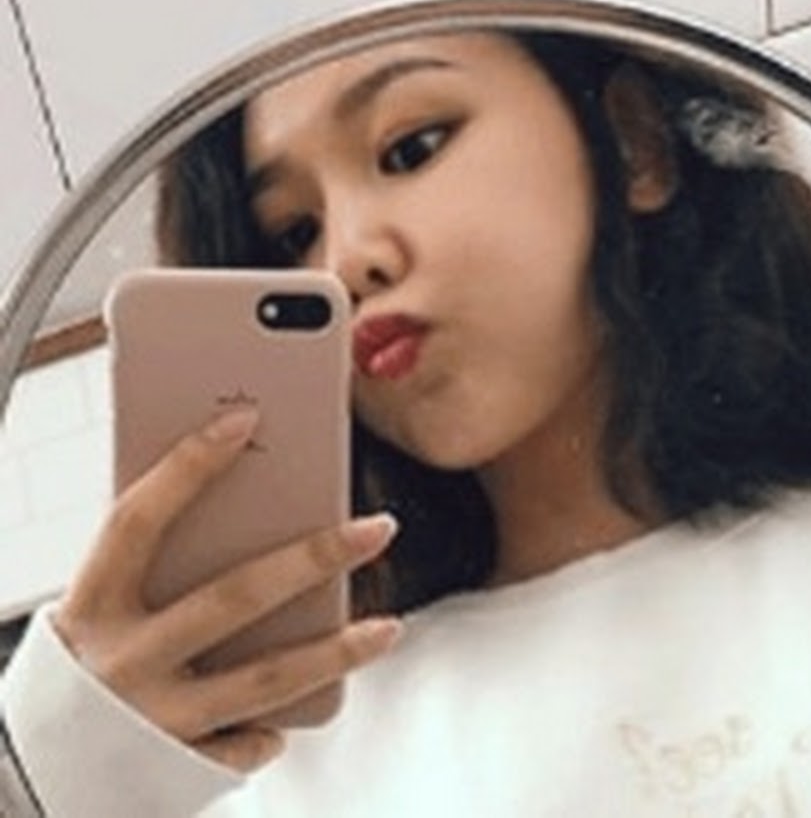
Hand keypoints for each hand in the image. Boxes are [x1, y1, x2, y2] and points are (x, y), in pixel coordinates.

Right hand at [53, 408, 400, 771]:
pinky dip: (279, 725)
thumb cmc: (77, 668)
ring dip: (335, 652)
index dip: (188, 467)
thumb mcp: (96, 608)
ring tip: (389, 627)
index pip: (139, 521)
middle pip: (233, 597)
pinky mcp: (178, 768)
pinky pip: (246, 744)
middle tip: (378, 529)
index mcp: (90, 606)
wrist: (21, 777)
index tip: (245, 417)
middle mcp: (121, 662)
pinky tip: (313, 702)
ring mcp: (153, 719)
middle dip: (314, 559)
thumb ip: (153, 566)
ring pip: (264, 679)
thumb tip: (242, 498)